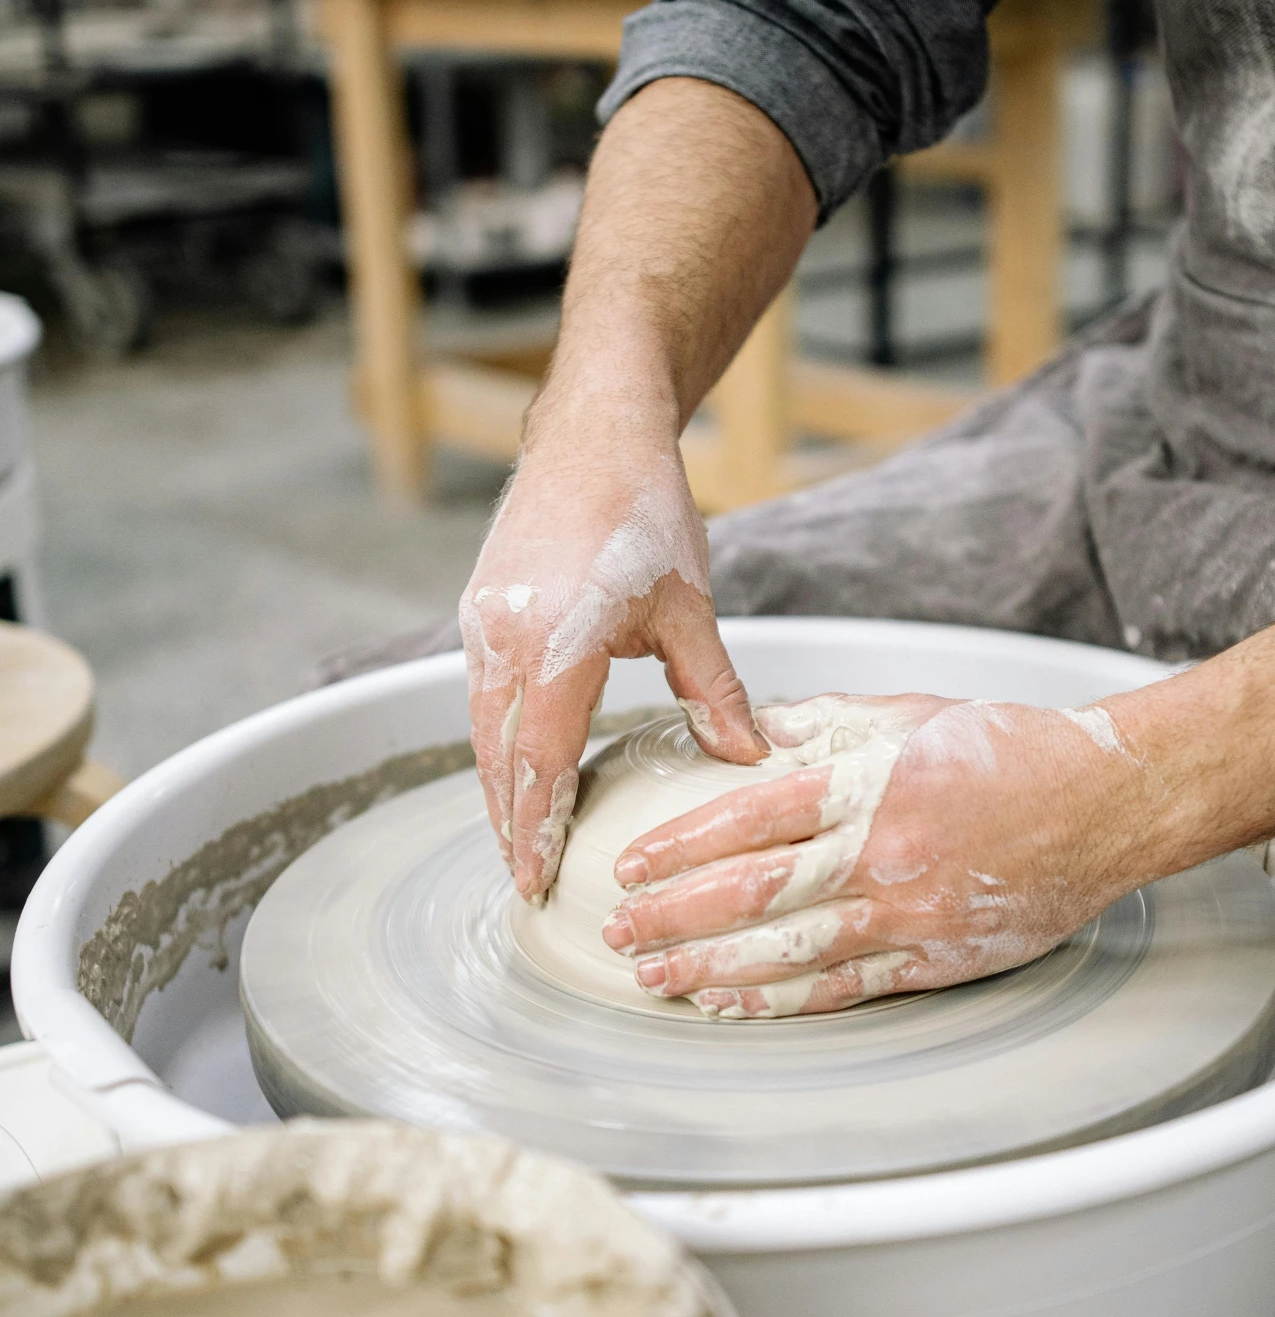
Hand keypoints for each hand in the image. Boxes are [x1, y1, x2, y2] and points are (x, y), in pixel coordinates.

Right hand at [461, 418, 765, 902]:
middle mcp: (505, 640)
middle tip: (522, 883)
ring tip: (516, 841)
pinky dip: (496, 742)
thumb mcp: (690, 608)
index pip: (542, 762)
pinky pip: (481, 695)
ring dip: (497, 788)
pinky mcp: (480, 611)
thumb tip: (751, 758)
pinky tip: (515, 769)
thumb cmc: (644, 511)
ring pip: (482, 729)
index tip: (538, 879)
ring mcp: (483, 624)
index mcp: (557, 645)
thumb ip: (715, 691)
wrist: (592, 433)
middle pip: (498, 758)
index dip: (540, 827)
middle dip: (508, 825)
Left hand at [599, 692, 1148, 1015]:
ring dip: (711, 967)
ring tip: (656, 977)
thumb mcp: (911, 714)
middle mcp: (882, 851)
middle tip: (621, 930)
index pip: (751, 816)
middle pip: (754, 891)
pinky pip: (842, 987)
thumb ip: (829, 726)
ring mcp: (908, 911)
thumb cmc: (1012, 751)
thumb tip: (754, 732)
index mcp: (871, 783)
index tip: (634, 864)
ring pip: (788, 950)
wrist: (1106, 802)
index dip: (683, 845)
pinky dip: (778, 1000)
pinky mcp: (934, 957)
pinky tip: (729, 1004)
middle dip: (676, 915)